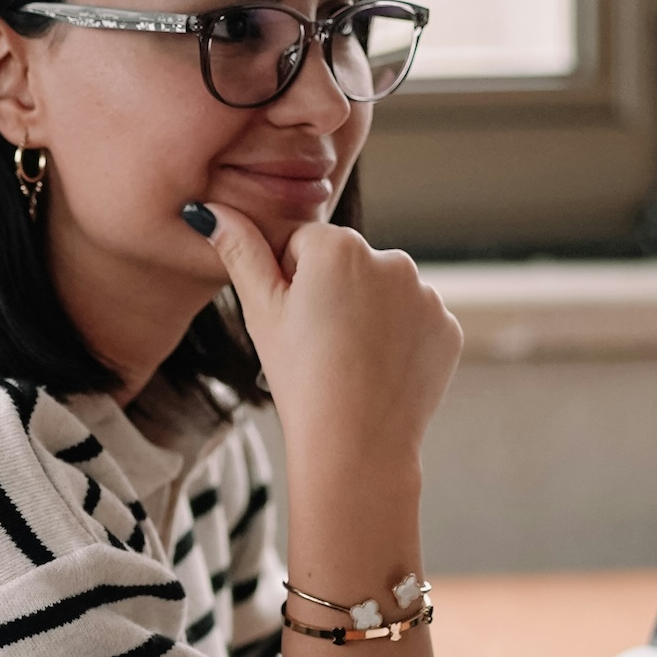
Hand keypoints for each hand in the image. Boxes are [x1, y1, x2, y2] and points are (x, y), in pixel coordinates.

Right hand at [190, 206, 458, 472]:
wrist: (355, 445)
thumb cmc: (298, 377)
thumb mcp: (260, 311)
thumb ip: (240, 251)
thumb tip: (209, 211)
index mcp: (339, 246)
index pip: (303, 244)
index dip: (289, 282)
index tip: (293, 321)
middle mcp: (391, 258)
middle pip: (348, 265)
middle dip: (333, 293)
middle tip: (319, 346)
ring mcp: (426, 295)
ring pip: (383, 293)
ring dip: (367, 315)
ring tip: (349, 362)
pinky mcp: (446, 328)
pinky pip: (414, 322)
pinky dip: (398, 341)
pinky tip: (378, 371)